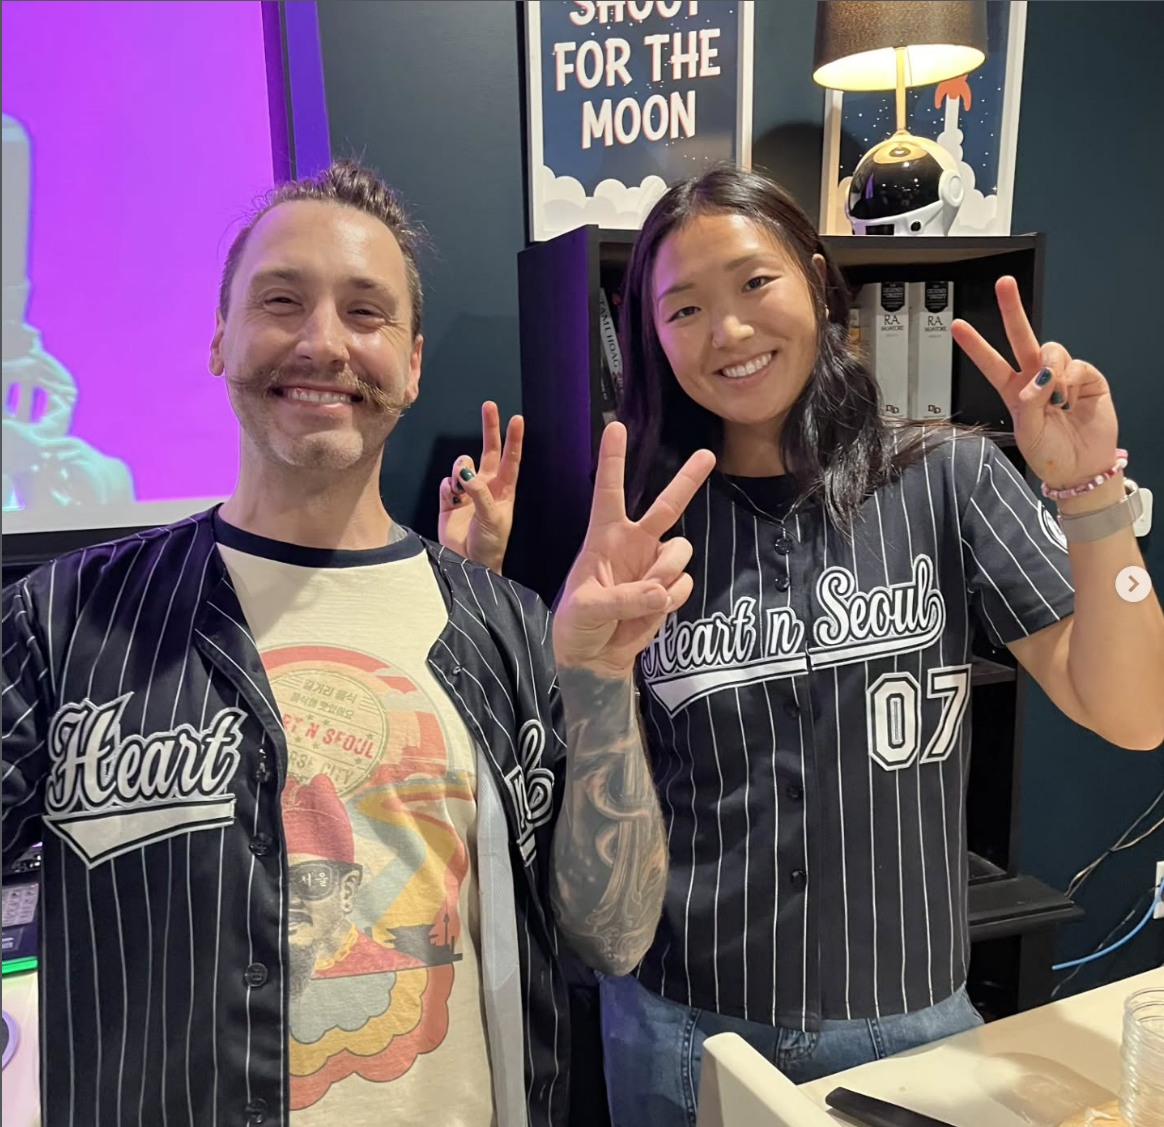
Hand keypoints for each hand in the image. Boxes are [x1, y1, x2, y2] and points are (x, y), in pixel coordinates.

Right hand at [438, 401, 522, 573]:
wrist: (469, 566)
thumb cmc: (489, 546)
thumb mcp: (492, 518)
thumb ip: (479, 493)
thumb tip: (466, 473)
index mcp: (504, 490)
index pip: (511, 459)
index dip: (513, 439)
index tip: (516, 419)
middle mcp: (487, 487)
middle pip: (489, 450)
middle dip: (489, 428)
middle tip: (489, 406)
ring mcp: (467, 493)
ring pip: (462, 464)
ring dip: (461, 468)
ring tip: (461, 487)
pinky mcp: (449, 501)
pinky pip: (446, 483)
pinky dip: (448, 488)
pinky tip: (452, 500)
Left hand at [553, 422, 714, 679]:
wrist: (595, 655)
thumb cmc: (578, 623)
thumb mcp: (588, 609)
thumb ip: (624, 599)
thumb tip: (662, 592)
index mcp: (603, 536)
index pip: (608, 491)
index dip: (613, 460)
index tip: (616, 426)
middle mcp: (634, 542)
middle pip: (667, 505)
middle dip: (688, 480)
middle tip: (708, 455)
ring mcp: (654, 564)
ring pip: (680, 552)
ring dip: (666, 574)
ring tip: (642, 597)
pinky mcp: (669, 588)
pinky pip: (683, 585)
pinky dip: (671, 600)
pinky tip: (651, 611)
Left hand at [951, 277, 1118, 489]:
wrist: (1079, 467)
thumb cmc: (1048, 453)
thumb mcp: (1026, 432)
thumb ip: (1028, 403)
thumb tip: (1040, 380)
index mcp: (1014, 391)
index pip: (990, 363)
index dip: (975, 344)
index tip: (957, 326)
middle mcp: (1035, 378)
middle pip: (1021, 337)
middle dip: (1013, 309)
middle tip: (1005, 284)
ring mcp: (1062, 376)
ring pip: (1052, 350)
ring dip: (1051, 370)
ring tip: (1055, 399)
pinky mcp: (1087, 378)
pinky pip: (1076, 365)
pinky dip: (1070, 381)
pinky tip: (1069, 400)